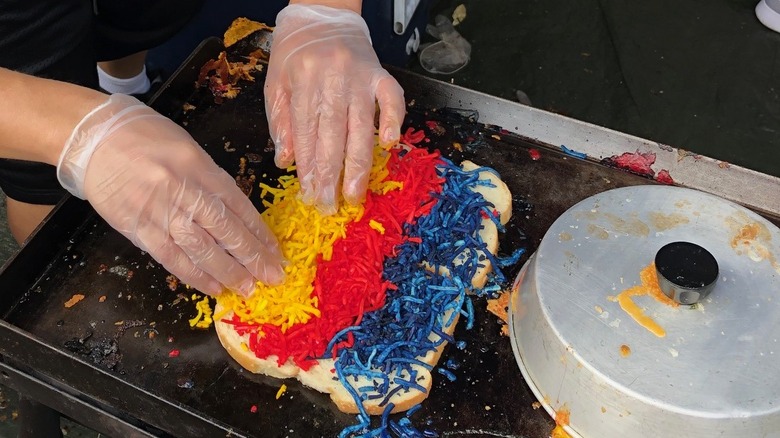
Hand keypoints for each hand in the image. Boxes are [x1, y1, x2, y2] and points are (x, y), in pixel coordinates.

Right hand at [57, 94, 284, 295]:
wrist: (95, 138)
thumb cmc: (145, 139)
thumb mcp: (188, 150)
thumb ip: (211, 182)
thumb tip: (235, 217)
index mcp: (202, 168)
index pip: (239, 207)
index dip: (260, 233)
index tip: (275, 252)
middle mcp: (186, 190)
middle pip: (227, 230)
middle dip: (252, 258)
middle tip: (272, 277)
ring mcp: (161, 211)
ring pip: (202, 249)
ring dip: (228, 272)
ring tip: (248, 288)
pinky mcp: (138, 228)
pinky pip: (171, 258)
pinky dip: (195, 275)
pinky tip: (214, 287)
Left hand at [265, 4, 405, 213]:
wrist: (322, 15)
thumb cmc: (295, 53)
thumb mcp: (276, 82)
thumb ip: (280, 121)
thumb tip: (286, 161)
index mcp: (303, 80)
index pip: (306, 132)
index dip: (308, 166)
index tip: (310, 194)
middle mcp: (333, 78)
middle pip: (333, 135)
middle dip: (331, 174)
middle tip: (331, 205)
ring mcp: (360, 77)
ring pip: (361, 126)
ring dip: (359, 164)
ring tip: (355, 193)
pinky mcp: (381, 75)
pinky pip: (392, 100)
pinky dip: (393, 121)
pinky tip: (389, 145)